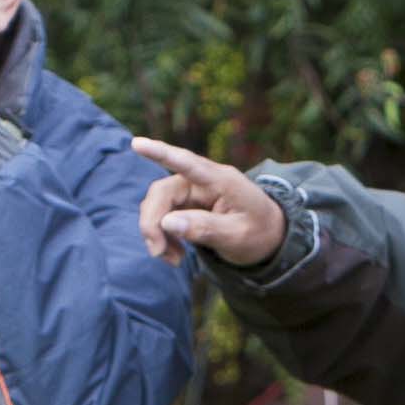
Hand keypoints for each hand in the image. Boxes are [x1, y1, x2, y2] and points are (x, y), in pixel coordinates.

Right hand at [128, 137, 287, 267]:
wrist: (267, 236)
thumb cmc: (257, 232)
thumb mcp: (237, 236)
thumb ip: (204, 228)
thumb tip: (167, 222)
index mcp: (222, 180)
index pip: (187, 163)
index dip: (161, 153)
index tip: (137, 144)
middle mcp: (202, 181)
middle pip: (162, 192)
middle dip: (152, 223)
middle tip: (158, 253)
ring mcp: (191, 191)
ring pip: (157, 205)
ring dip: (157, 233)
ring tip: (173, 260)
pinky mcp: (185, 204)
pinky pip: (162, 217)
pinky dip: (163, 237)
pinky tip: (175, 254)